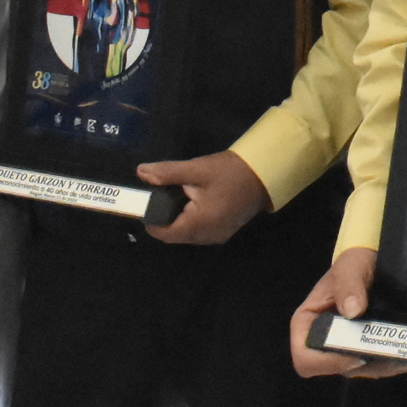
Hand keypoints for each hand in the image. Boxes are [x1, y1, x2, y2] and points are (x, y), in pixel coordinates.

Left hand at [138, 150, 270, 244]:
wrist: (265, 174)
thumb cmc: (231, 172)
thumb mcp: (197, 169)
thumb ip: (168, 173)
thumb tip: (141, 172)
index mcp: (198, 224)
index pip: (162, 233)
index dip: (151, 219)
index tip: (148, 201)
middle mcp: (206, 237)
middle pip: (173, 235)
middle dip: (164, 217)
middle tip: (165, 193)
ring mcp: (216, 236)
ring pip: (186, 234)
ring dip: (178, 219)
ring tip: (180, 195)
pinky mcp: (224, 232)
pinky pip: (199, 232)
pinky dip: (191, 220)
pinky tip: (195, 202)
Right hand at [290, 246, 406, 379]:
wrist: (371, 261)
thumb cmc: (352, 263)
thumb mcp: (350, 268)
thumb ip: (349, 286)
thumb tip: (353, 311)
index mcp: (307, 324)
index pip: (305, 359)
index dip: (328, 363)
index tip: (357, 357)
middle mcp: (322, 341)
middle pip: (336, 368)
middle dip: (364, 364)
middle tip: (391, 354)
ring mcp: (343, 347)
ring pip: (359, 370)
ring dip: (382, 366)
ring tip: (406, 356)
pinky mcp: (361, 349)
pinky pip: (374, 366)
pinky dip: (390, 363)